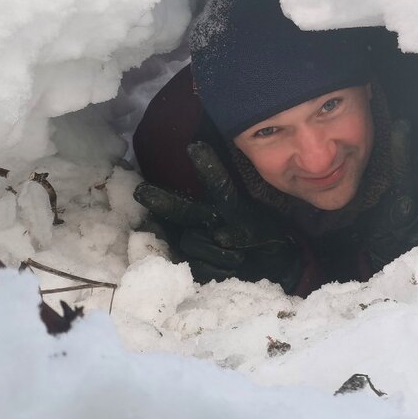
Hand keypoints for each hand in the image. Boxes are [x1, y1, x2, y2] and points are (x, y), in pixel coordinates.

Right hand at [133, 142, 302, 292]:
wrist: (275, 270)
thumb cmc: (268, 244)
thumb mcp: (265, 232)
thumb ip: (245, 232)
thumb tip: (219, 236)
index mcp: (225, 205)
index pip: (216, 183)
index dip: (206, 166)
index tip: (196, 147)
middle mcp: (206, 220)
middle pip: (182, 210)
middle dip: (162, 200)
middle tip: (143, 192)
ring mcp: (199, 242)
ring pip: (191, 241)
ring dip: (216, 252)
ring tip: (239, 259)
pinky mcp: (196, 265)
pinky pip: (196, 266)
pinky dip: (215, 269)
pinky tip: (230, 271)